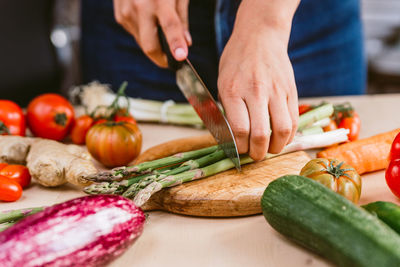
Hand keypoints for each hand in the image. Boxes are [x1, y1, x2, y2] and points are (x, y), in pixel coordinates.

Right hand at [113, 0, 190, 66]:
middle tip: (173, 60)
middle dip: (162, 59)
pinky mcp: (120, 16)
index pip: (170, 26)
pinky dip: (144, 33)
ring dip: (154, 44)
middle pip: (150, 46)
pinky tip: (148, 19)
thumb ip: (181, 19)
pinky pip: (135, 34)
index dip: (176, 44)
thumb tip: (186, 44)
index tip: (181, 59)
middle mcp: (140, 6)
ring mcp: (126, 12)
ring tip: (159, 28)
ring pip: (142, 43)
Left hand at [218, 1, 298, 160]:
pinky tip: (282, 137)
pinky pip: (294, 120)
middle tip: (255, 155)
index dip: (240, 148)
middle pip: (261, 135)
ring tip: (270, 149)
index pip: (239, 130)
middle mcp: (256, 92)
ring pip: (282, 130)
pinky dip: (289, 135)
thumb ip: (228, 109)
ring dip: (276, 148)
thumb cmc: (236, 60)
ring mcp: (276, 91)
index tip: (239, 150)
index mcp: (233, 91)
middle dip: (257, 154)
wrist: (260, 36)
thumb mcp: (222, 82)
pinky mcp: (291, 90)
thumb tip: (234, 137)